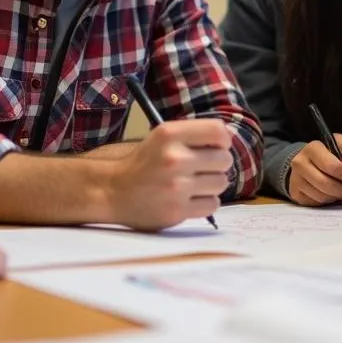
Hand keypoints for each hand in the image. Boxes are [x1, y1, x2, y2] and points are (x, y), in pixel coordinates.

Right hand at [105, 119, 232, 230]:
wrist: (112, 191)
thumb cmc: (144, 163)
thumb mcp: (162, 137)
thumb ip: (193, 135)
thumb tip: (228, 141)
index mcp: (169, 134)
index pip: (217, 131)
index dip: (223, 140)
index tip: (217, 146)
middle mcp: (174, 158)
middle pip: (224, 159)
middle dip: (217, 164)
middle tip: (202, 168)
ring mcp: (176, 186)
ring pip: (221, 182)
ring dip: (212, 184)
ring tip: (195, 184)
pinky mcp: (177, 211)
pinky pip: (212, 204)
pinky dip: (206, 202)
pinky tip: (191, 198)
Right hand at [288, 134, 341, 205]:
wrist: (313, 162)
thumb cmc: (333, 154)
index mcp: (313, 148)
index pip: (333, 167)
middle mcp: (299, 162)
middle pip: (325, 183)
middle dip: (341, 188)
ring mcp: (295, 178)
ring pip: (320, 196)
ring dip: (334, 196)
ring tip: (336, 188)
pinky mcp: (295, 193)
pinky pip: (315, 204)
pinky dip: (325, 201)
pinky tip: (327, 193)